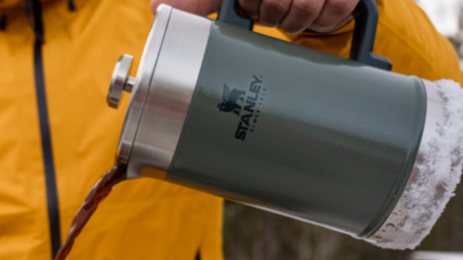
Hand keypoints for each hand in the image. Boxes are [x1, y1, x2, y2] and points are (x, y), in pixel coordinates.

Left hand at [150, 0, 360, 33]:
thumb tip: (159, 9)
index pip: (254, 4)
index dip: (251, 5)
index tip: (250, 2)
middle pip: (278, 6)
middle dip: (271, 13)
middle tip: (269, 6)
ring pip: (306, 10)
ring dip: (295, 21)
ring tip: (289, 10)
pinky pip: (335, 14)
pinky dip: (323, 21)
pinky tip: (314, 10)